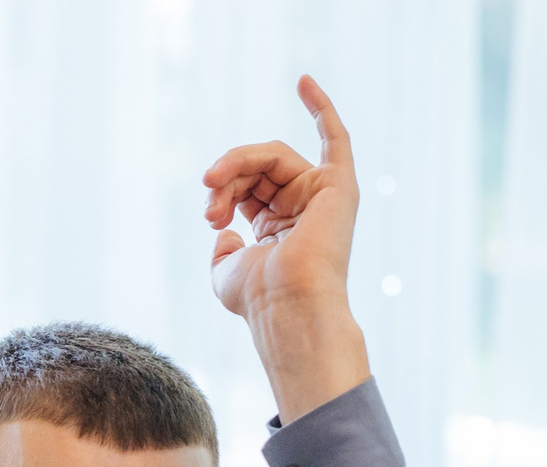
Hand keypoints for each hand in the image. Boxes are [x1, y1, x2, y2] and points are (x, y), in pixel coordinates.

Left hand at [205, 75, 358, 319]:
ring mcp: (322, 196)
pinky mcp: (338, 186)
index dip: (222, 192)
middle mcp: (302, 209)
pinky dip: (321, 107)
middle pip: (256, 168)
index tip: (209, 218)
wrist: (287, 305)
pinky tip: (303, 81)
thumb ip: (222, 249)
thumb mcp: (225, 271)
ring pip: (272, 155)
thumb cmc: (259, 298)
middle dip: (225, 178)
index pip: (245, 188)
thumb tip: (224, 228)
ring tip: (213, 182)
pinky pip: (335, 137)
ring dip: (237, 163)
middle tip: (208, 201)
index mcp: (280, 227)